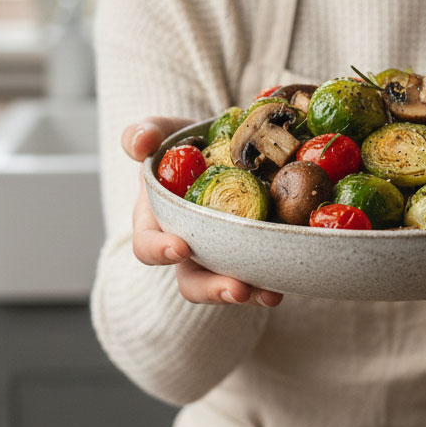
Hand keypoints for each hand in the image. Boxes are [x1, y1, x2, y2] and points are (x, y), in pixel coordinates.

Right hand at [124, 117, 282, 307]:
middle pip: (191, 279)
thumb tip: (140, 144)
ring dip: (247, 292)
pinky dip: (271, 279)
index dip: (160, 250)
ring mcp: (220, 252)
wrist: (229, 143)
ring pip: (227, 282)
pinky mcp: (250, 250)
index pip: (147, 244)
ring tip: (269, 295)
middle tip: (236, 289)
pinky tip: (285, 283)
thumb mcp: (163, 131)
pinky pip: (258, 271)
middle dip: (212, 288)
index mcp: (157, 221)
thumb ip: (143, 133)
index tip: (181, 247)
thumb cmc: (187, 142)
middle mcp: (188, 244)